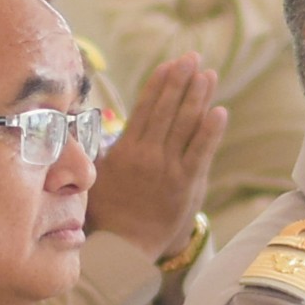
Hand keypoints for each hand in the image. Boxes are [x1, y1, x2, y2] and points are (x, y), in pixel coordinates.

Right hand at [83, 52, 225, 252]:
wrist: (123, 247)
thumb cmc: (105, 212)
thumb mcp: (93, 176)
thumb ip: (97, 149)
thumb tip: (84, 124)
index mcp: (125, 150)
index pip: (145, 108)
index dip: (159, 83)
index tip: (170, 63)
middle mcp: (148, 155)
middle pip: (168, 110)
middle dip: (182, 81)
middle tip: (193, 58)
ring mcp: (168, 170)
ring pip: (185, 126)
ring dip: (198, 97)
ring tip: (208, 75)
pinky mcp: (186, 185)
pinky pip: (201, 153)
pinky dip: (210, 132)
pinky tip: (220, 111)